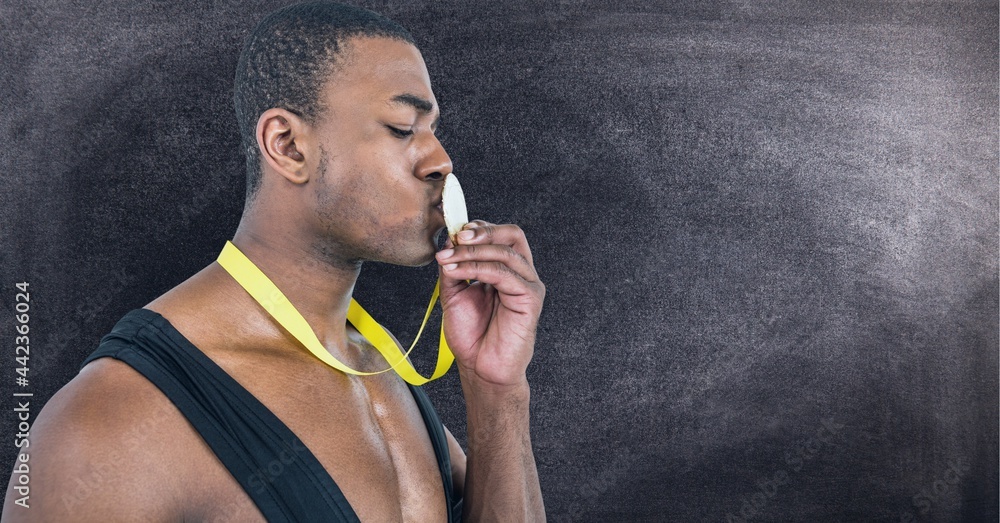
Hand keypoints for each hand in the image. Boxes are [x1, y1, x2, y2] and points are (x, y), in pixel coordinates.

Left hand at [435, 221, 544, 389]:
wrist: (480, 367)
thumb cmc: (471, 335)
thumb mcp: (454, 293)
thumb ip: (454, 267)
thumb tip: (448, 241)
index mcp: (506, 269)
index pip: (501, 235)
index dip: (479, 228)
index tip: (454, 234)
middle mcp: (520, 274)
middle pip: (512, 235)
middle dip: (482, 231)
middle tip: (456, 238)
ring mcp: (528, 285)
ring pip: (505, 252)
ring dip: (472, 252)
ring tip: (448, 260)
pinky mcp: (531, 298)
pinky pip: (505, 273)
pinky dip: (478, 268)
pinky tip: (459, 272)